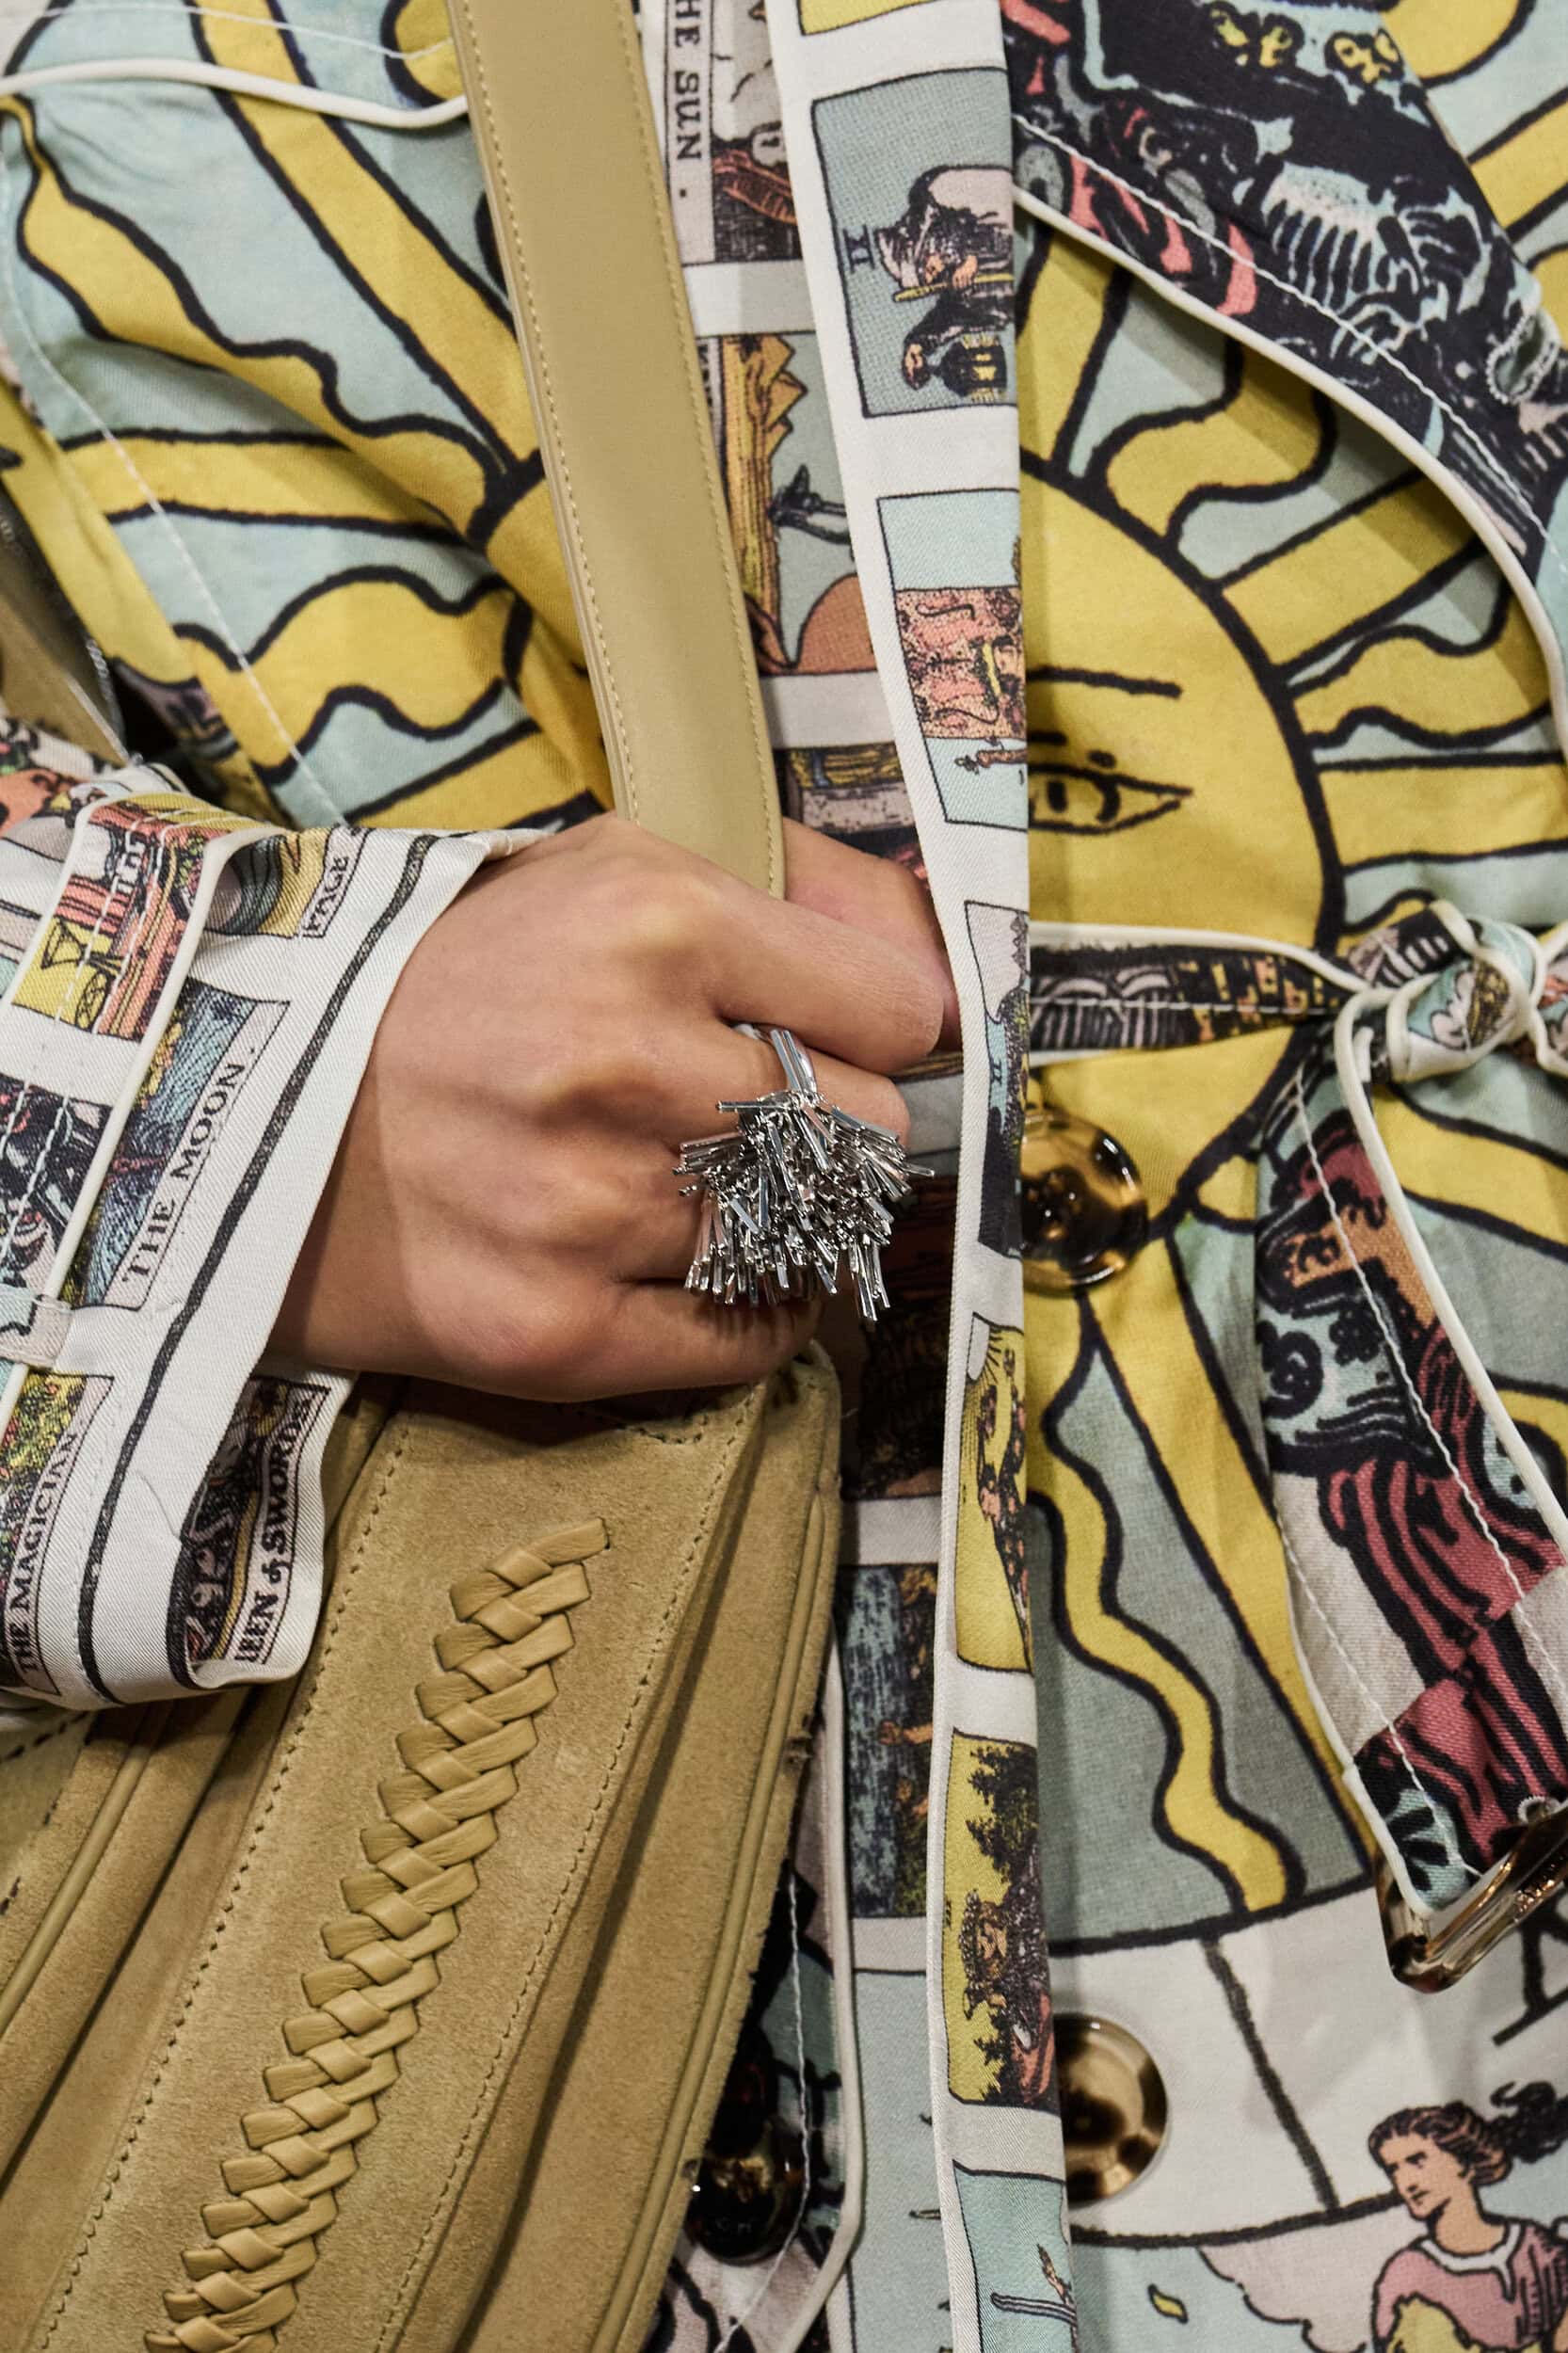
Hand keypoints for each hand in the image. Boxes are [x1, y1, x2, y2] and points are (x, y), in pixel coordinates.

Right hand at [271, 815, 955, 1398]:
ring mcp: (588, 1208)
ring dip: (778, 1224)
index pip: (899, 1008)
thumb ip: (787, 889)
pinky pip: (749, 1344)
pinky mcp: (554, 1332)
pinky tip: (689, 1270)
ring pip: (809, 1240)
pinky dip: (749, 1317)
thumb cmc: (451, 978)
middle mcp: (626, 1061)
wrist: (244, 1108)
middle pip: (868, 1134)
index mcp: (654, 920)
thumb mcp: (601, 869)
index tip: (832, 1042)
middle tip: (749, 1125)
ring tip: (697, 1193)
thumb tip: (939, 961)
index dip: (876, 1029)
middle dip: (829, 1131)